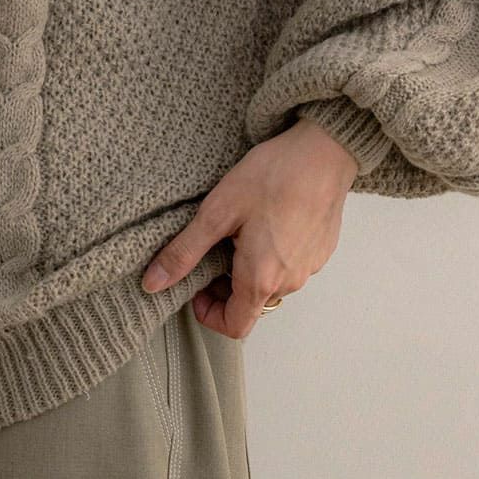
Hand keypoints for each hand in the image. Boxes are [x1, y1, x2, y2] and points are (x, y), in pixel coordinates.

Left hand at [141, 119, 360, 337]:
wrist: (324, 151)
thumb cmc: (272, 177)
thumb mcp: (217, 211)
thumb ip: (184, 252)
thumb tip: (153, 284)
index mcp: (261, 279)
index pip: (234, 326)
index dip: (209, 314)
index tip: (196, 287)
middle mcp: (290, 281)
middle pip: (251, 304)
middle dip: (225, 286)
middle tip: (212, 247)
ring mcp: (309, 267)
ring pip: (271, 284)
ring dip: (249, 269)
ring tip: (238, 228)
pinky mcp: (321, 250)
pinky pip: (290, 266)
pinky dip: (272, 255)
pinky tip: (265, 219)